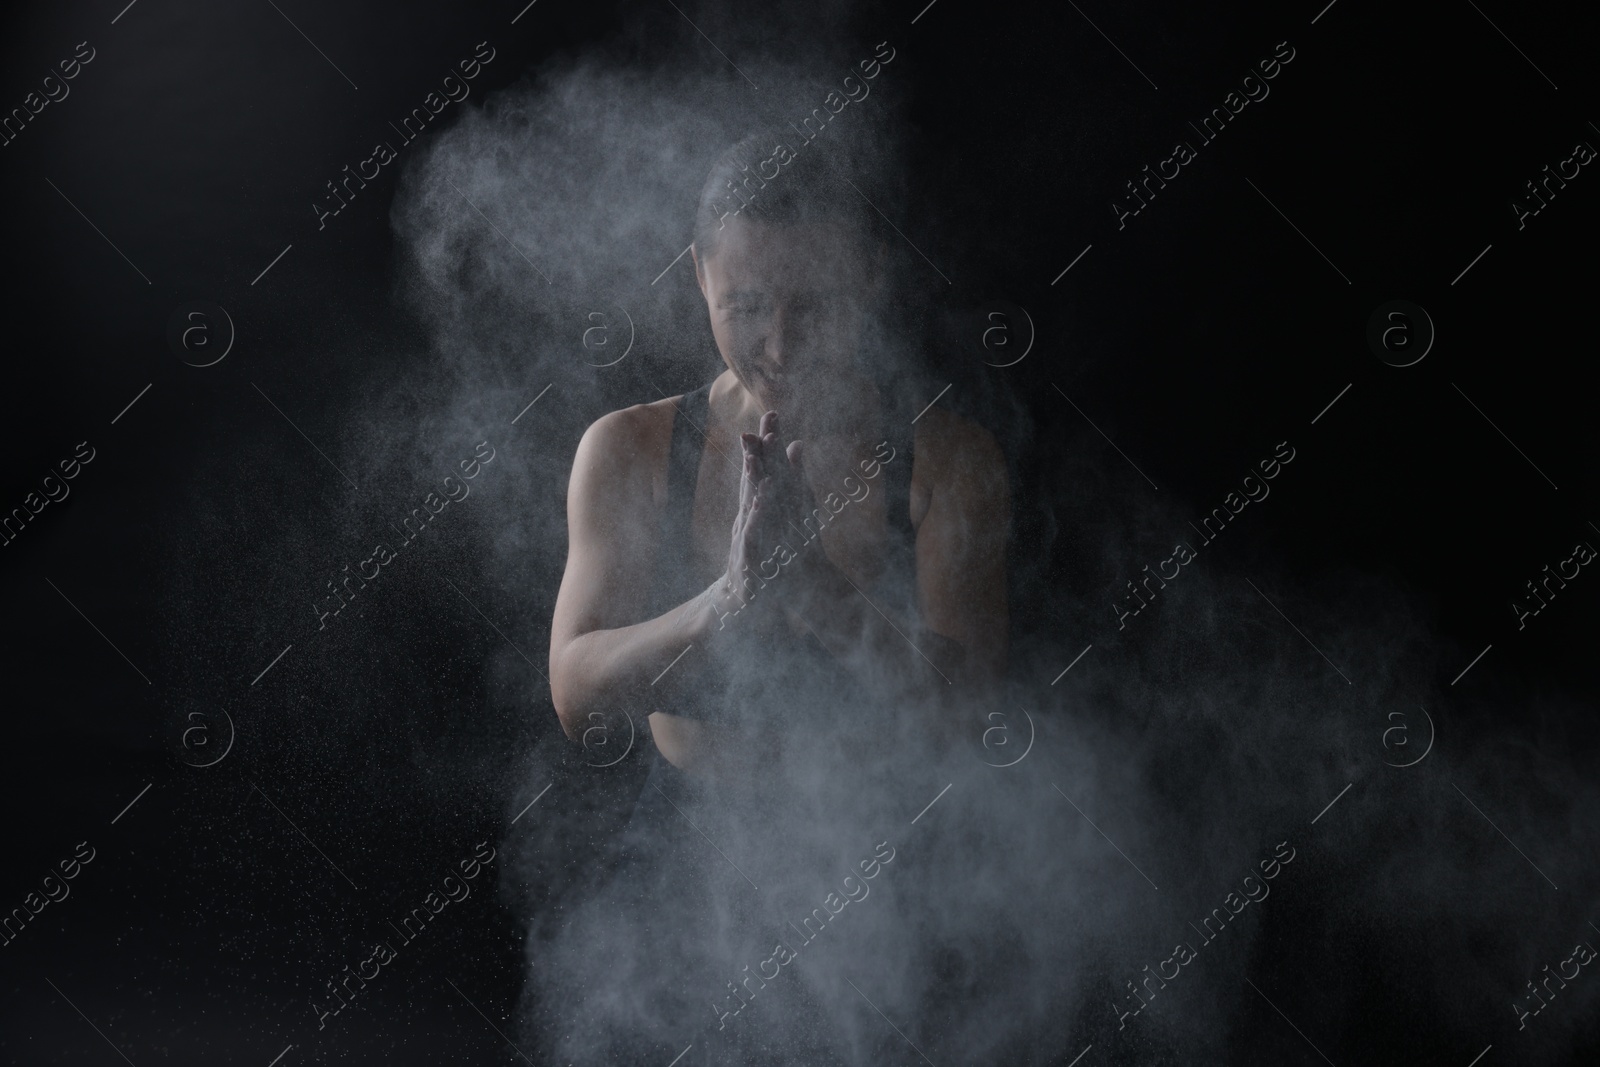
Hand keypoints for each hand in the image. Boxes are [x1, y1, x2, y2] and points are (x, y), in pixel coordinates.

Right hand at [715, 416, 789, 631]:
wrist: (741, 598)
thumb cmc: (759, 556)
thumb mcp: (771, 518)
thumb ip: (785, 481)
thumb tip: (798, 446)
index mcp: (757, 506)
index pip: (762, 469)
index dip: (767, 442)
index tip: (773, 414)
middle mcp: (748, 516)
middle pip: (752, 479)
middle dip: (756, 452)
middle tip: (761, 426)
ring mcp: (746, 535)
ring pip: (749, 505)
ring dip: (752, 481)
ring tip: (756, 459)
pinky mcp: (747, 557)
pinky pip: (751, 536)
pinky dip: (755, 520)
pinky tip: (760, 505)